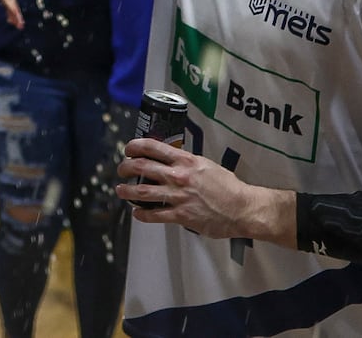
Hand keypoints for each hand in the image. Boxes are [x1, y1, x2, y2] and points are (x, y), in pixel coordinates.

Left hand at [0, 0, 22, 28]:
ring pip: (13, 2)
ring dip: (16, 14)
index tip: (15, 13)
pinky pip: (11, 1)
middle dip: (16, 13)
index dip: (10, 5)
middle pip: (11, 1)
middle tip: (20, 24)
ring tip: (19, 25)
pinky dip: (12, 10)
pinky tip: (12, 20)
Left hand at [115, 138, 280, 239]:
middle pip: (143, 167)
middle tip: (121, 170)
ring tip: (120, 190)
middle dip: (126, 167)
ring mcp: (178, 196)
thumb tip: (172, 161)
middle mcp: (179, 176)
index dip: (135, 146)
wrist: (242, 208)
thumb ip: (188, 163)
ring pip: (143, 191)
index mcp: (186, 160)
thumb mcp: (206, 165)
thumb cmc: (228, 186)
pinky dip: (142, 213)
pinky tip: (137, 212)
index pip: (154, 147)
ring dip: (127, 191)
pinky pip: (155, 215)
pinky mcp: (181, 215)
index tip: (128, 149)